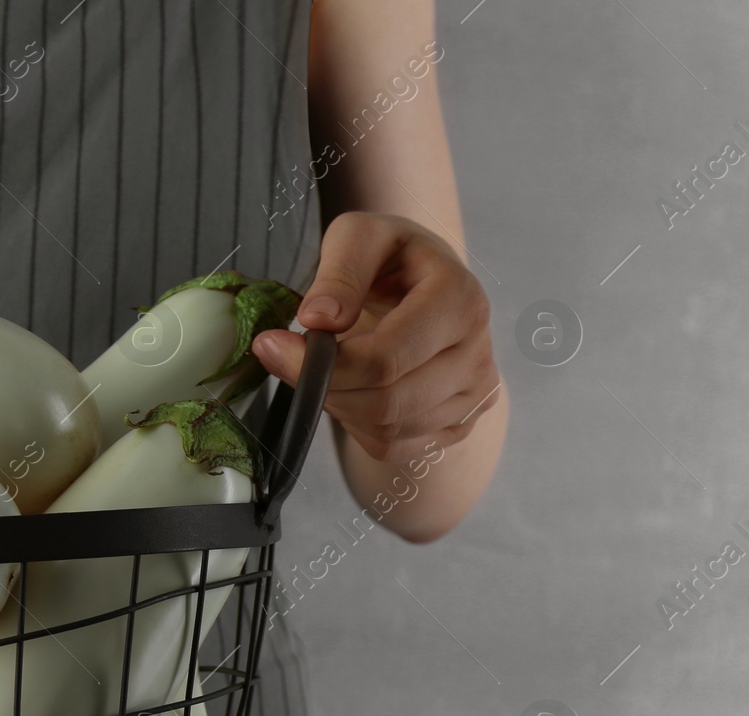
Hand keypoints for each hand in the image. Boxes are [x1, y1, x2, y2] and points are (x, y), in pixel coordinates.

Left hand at [251, 211, 499, 464]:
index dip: (323, 364)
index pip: (387, 359)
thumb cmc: (389, 258)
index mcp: (460, 300)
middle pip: (387, 402)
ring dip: (338, 405)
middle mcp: (476, 352)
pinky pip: (394, 446)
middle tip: (290, 360)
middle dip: (325, 387)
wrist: (421, 282)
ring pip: (388, 429)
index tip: (272, 345)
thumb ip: (339, 271)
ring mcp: (474, 394)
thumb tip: (319, 319)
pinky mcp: (459, 423)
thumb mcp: (358, 237)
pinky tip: (351, 388)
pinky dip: (357, 425)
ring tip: (326, 367)